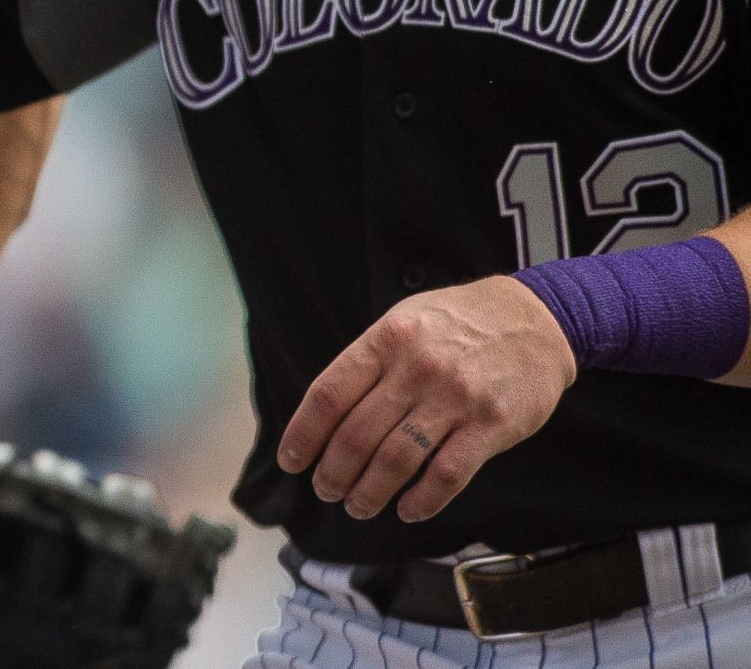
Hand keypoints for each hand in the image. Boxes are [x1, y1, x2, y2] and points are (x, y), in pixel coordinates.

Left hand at [278, 276, 575, 523]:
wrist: (538, 321)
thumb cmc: (459, 323)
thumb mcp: (404, 322)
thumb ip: (368, 362)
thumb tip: (325, 414)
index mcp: (386, 340)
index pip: (329, 394)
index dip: (304, 433)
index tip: (291, 461)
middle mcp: (417, 368)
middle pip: (358, 434)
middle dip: (334, 472)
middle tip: (326, 490)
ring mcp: (456, 398)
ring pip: (398, 459)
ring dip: (370, 491)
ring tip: (358, 506)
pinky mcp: (492, 425)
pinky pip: (448, 474)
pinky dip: (422, 500)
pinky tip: (407, 509)